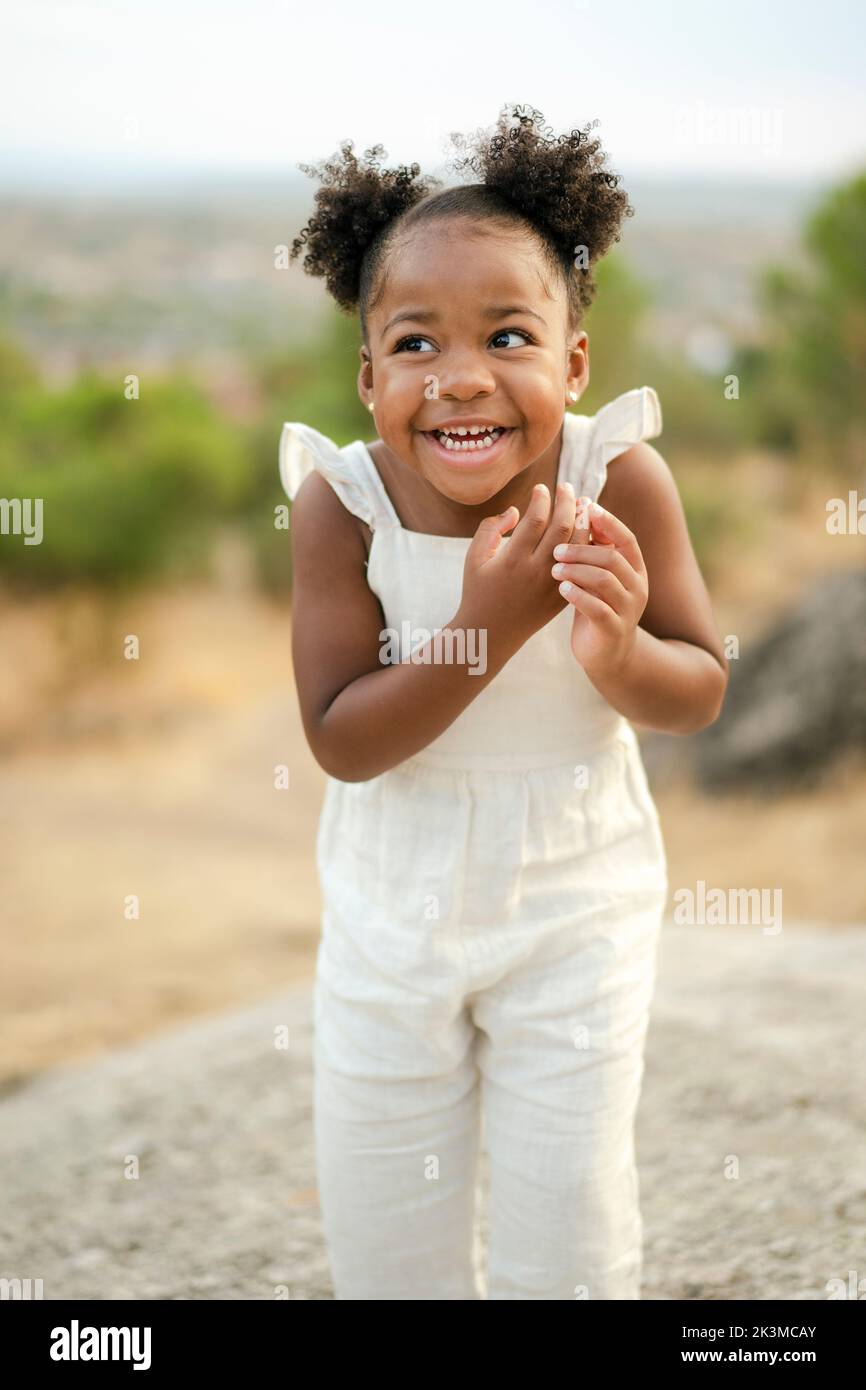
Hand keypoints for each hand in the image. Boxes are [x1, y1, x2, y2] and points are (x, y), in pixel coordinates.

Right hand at [456, 480, 580, 656]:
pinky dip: (586, 546)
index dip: (541, 499)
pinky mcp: (561, 596)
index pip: (536, 519)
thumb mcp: (473, 558)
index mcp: (512, 560)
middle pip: (561, 528)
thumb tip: (515, 511)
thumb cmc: (477, 591)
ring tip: (581, 503)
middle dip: (567, 503)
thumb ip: (490, 528)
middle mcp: (535, 572)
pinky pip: (581, 566)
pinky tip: (585, 530)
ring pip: (577, 547)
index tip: (541, 488)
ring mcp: (551, 585)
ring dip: (582, 521)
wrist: (490, 633)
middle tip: (566, 487)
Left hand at [550, 501, 648, 676]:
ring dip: (576, 571)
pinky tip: (561, 589)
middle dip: (582, 549)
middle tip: (556, 550)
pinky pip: (597, 608)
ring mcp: (628, 610)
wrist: (606, 653)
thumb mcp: (597, 576)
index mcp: (635, 570)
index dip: (608, 522)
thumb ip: (595, 549)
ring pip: (604, 581)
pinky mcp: (613, 630)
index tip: (586, 508)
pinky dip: (577, 595)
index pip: (627, 539)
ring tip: (554, 569)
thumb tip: (583, 508)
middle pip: (612, 558)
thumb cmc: (597, 606)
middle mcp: (637, 587)